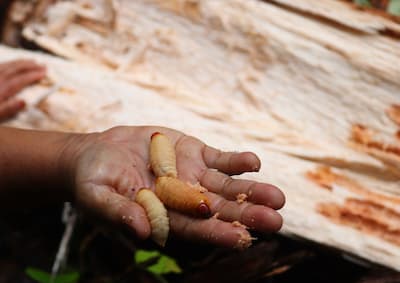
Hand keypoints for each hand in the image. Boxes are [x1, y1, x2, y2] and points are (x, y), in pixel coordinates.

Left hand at [0, 59, 45, 121]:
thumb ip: (7, 109)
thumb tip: (23, 102)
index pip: (19, 80)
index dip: (32, 75)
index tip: (44, 73)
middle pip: (14, 69)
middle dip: (29, 66)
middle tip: (42, 65)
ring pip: (6, 65)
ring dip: (20, 62)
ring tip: (31, 61)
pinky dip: (9, 64)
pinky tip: (12, 65)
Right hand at [64, 126, 284, 248]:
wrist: (98, 154)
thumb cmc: (93, 182)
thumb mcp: (97, 197)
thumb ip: (118, 214)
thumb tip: (143, 232)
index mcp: (164, 218)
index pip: (195, 230)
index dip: (217, 234)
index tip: (242, 239)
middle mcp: (185, 200)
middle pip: (220, 210)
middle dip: (247, 215)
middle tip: (276, 220)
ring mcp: (192, 176)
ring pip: (227, 186)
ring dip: (251, 190)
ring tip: (277, 197)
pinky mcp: (194, 153)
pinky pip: (220, 159)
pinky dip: (236, 161)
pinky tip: (253, 162)